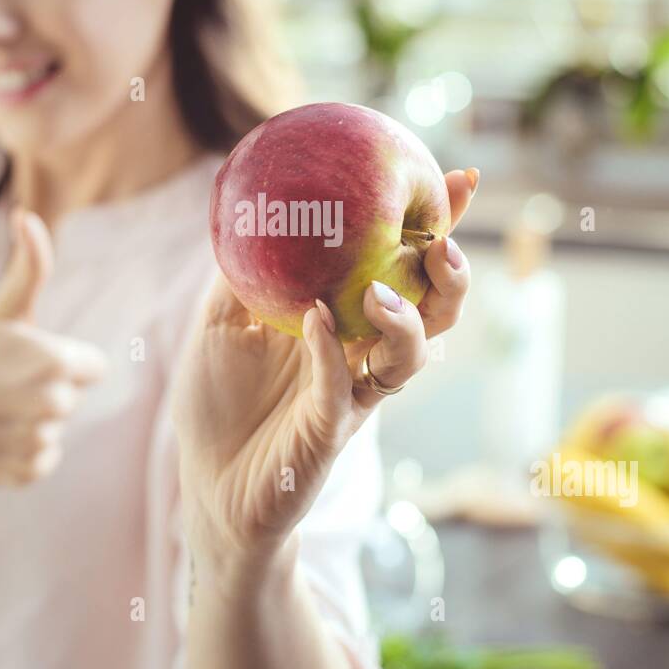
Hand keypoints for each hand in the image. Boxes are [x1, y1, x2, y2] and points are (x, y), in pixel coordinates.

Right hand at [0, 207, 107, 495]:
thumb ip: (30, 268)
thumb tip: (30, 216)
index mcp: (54, 361)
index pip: (93, 367)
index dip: (61, 362)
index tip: (24, 363)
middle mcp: (53, 403)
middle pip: (73, 397)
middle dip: (44, 391)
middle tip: (0, 388)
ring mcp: (40, 441)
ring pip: (56, 428)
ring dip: (30, 422)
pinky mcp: (27, 472)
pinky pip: (44, 459)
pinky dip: (21, 453)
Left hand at [173, 168, 477, 579]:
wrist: (207, 487)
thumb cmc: (219, 407)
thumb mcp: (219, 322)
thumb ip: (240, 272)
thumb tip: (247, 204)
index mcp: (346, 322)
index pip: (404, 267)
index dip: (438, 227)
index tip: (460, 182)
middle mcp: (361, 355)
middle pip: (433, 312)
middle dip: (450, 276)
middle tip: (442, 243)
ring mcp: (351, 395)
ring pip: (407, 356)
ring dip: (405, 318)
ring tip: (381, 290)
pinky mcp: (328, 432)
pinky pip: (341, 388)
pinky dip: (330, 351)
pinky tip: (316, 317)